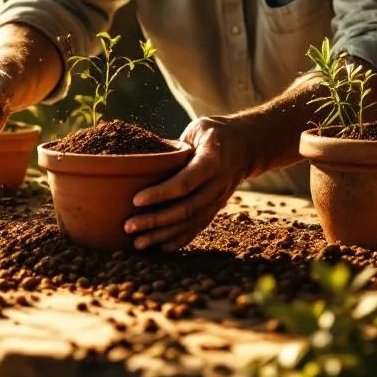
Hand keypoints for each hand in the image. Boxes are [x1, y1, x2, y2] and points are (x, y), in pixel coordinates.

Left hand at [124, 115, 255, 250]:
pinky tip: (162, 247)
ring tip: (139, 242)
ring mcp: (220, 198)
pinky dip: (181, 239)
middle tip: (129, 226)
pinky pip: (199, 227)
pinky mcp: (218, 207)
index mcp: (212, 160)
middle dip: (156, 220)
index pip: (185, 182)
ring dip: (164, 235)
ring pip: (191, 222)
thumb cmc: (215, 133)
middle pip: (186, 208)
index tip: (136, 200)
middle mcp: (218, 183)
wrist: (247, 146)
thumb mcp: (197, 129)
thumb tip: (144, 158)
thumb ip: (174, 145)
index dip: (161, 194)